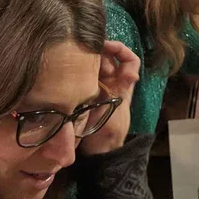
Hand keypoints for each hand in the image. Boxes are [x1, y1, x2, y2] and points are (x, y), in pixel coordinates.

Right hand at [79, 40, 139, 155]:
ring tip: (71, 56)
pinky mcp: (82, 93)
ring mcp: (96, 87)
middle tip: (81, 48)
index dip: (121, 50)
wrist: (96, 152)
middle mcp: (111, 82)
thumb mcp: (115, 110)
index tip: (106, 46)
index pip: (129, 60)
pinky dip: (76, 70)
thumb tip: (132, 73)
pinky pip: (81, 76)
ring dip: (85, 59)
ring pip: (94, 65)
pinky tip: (65, 68)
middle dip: (98, 51)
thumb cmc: (108, 133)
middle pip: (108, 58)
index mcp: (122, 84)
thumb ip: (121, 90)